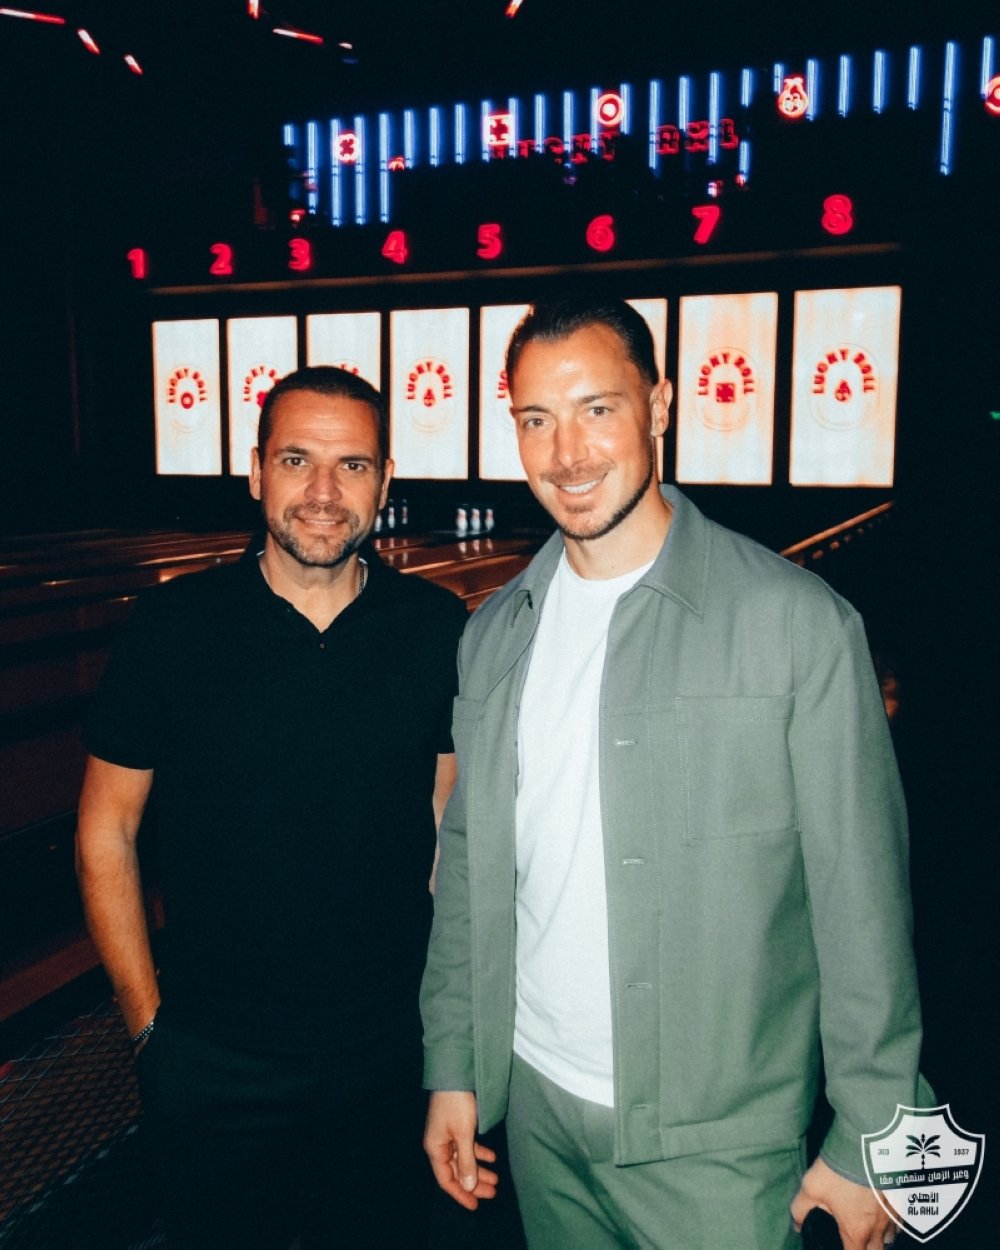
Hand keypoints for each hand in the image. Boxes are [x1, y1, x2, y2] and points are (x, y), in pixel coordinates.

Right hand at [423, 1090, 498, 1209]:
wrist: (455, 1074)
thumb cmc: (456, 1103)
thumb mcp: (463, 1134)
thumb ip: (466, 1161)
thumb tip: (468, 1186)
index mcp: (435, 1149)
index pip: (446, 1180)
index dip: (460, 1194)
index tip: (475, 1205)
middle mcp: (439, 1144)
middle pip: (457, 1171)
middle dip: (474, 1183)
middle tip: (493, 1192)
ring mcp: (448, 1135)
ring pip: (464, 1159)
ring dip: (479, 1169)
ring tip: (496, 1178)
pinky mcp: (456, 1126)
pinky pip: (467, 1145)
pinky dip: (479, 1153)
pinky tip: (492, 1157)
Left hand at [791, 1157, 896, 1248]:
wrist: (867, 1146)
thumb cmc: (839, 1171)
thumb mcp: (811, 1188)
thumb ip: (801, 1210)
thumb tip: (797, 1225)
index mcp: (857, 1231)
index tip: (840, 1244)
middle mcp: (879, 1228)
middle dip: (867, 1248)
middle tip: (855, 1238)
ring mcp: (894, 1214)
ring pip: (891, 1236)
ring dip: (880, 1235)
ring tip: (868, 1224)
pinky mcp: (902, 1199)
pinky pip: (899, 1219)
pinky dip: (890, 1219)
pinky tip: (881, 1208)